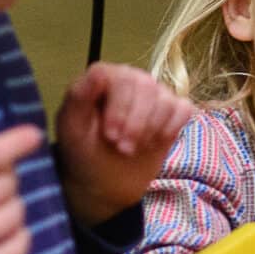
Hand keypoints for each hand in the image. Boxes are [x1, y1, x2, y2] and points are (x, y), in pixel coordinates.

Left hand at [56, 62, 194, 225]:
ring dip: (151, 130)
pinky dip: (171, 128)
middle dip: (136, 123)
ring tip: (133, 149)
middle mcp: (131, 79)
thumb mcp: (72, 129)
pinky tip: (154, 143)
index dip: (119, 107)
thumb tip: (98, 73)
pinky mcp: (173, 110)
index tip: (111, 136)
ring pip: (165, 99)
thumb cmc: (84, 151)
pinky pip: (183, 109)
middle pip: (145, 86)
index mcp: (103, 77)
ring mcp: (154, 93)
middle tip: (123, 150)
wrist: (105, 180)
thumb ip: (79, 97)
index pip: (118, 77)